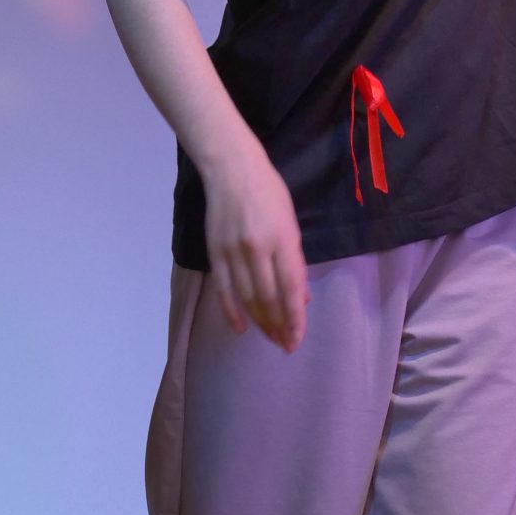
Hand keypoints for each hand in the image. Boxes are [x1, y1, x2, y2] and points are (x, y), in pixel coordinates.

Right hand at [203, 135, 309, 349]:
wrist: (232, 169)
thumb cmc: (269, 193)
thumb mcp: (291, 223)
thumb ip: (295, 261)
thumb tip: (300, 298)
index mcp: (283, 240)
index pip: (290, 289)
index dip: (294, 319)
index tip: (297, 339)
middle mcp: (258, 249)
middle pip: (268, 299)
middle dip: (278, 326)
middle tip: (285, 346)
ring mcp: (234, 252)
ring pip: (247, 298)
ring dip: (260, 323)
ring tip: (270, 339)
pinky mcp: (215, 252)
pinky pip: (223, 289)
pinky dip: (231, 312)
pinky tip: (240, 328)